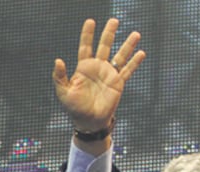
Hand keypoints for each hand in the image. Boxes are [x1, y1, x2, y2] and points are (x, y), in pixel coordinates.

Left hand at [52, 18, 143, 135]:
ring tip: (135, 34)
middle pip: (104, 46)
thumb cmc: (74, 109)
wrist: (89, 122)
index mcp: (84, 68)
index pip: (85, 47)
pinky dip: (134, 63)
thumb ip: (59, 77)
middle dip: (109, 33)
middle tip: (114, 21)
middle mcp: (97, 68)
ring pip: (119, 56)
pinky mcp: (118, 84)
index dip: (87, 34)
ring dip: (127, 45)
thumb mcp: (63, 93)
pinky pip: (128, 71)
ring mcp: (109, 75)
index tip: (90, 22)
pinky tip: (141, 53)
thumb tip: (58, 60)